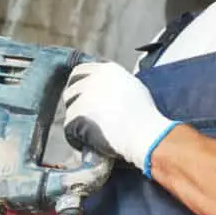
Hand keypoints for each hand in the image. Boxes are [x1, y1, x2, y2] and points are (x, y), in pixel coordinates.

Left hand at [62, 61, 178, 175]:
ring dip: (78, 123)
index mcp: (107, 69)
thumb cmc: (146, 116)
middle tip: (84, 119)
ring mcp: (83, 97)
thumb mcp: (133, 88)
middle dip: (75, 104)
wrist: (145, 133)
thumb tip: (104, 93)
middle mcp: (93, 79)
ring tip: (93, 134)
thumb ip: (114, 84)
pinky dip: (77, 138)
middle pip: (71, 91)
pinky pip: (69, 128)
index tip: (81, 96)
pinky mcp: (76, 115)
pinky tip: (90, 144)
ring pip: (70, 110)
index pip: (80, 71)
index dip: (78, 85)